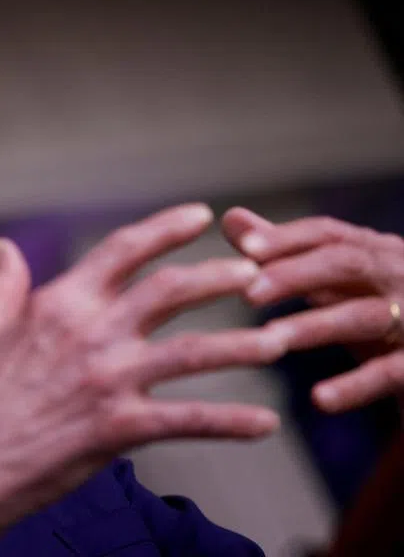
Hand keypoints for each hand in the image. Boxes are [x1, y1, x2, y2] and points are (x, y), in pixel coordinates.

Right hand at [0, 203, 285, 555]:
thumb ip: (2, 286)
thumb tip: (1, 247)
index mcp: (59, 303)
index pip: (123, 250)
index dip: (166, 228)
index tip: (200, 215)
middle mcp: (90, 333)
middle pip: (171, 290)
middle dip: (220, 276)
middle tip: (256, 273)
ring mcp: (108, 380)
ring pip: (194, 351)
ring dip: (242, 344)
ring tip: (277, 341)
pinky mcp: (120, 428)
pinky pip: (189, 421)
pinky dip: (232, 423)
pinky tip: (265, 424)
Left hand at [223, 206, 403, 413]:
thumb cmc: (373, 316)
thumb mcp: (332, 284)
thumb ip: (284, 254)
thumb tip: (231, 218)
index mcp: (374, 251)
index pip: (328, 234)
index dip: (286, 238)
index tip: (245, 247)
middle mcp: (398, 276)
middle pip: (346, 264)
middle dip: (295, 275)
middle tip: (248, 293)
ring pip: (364, 316)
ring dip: (314, 326)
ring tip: (270, 338)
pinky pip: (390, 373)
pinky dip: (355, 386)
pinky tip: (319, 400)